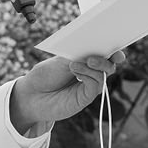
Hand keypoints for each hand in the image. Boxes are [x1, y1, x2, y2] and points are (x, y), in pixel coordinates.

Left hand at [10, 50, 127, 131]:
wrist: (31, 95)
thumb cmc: (45, 75)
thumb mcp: (61, 60)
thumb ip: (78, 55)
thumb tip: (95, 51)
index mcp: (86, 60)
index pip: (105, 54)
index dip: (113, 51)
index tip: (116, 50)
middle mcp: (90, 72)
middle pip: (109, 65)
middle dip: (107, 59)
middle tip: (93, 56)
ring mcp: (89, 85)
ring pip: (104, 75)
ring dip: (94, 66)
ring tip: (74, 64)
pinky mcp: (85, 97)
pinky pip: (95, 85)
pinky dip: (88, 76)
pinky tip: (75, 72)